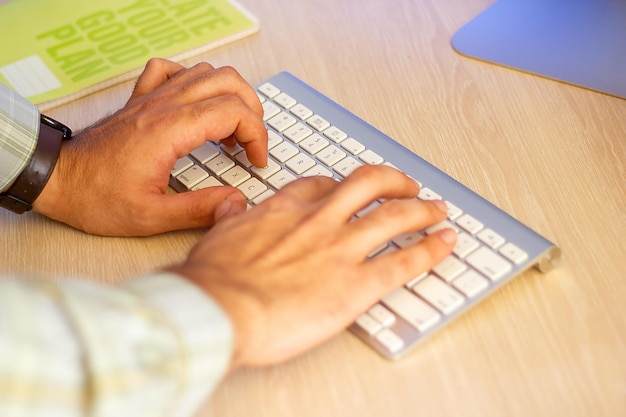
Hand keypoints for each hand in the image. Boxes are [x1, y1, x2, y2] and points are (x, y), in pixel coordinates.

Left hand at [34, 58, 267, 235]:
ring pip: (205, 72)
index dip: (256, 136)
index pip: (234, 111)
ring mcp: (152, 98)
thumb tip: (236, 203)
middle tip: (251, 142)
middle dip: (252, 111)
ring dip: (229, 95)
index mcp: (170, 131)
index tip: (256, 161)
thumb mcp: (151, 217)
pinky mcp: (141, 100)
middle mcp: (163, 106)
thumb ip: (199, 211)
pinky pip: (172, 71)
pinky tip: (195, 106)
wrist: (57, 180)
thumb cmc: (96, 198)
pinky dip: (193, 81)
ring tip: (229, 130)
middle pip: (227, 83)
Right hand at [169, 165, 456, 367]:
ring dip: (423, 209)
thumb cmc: (214, 281)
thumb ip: (231, 217)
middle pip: (368, 185)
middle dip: (394, 181)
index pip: (323, 184)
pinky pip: (405, 261)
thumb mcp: (216, 235)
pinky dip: (431, 250)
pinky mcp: (357, 284)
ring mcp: (341, 249)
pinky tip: (446, 244)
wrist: (219, 309)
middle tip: (407, 185)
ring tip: (438, 210)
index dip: (343, 184)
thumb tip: (231, 206)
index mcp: (285, 210)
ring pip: (395, 215)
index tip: (350, 188)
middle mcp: (319, 221)